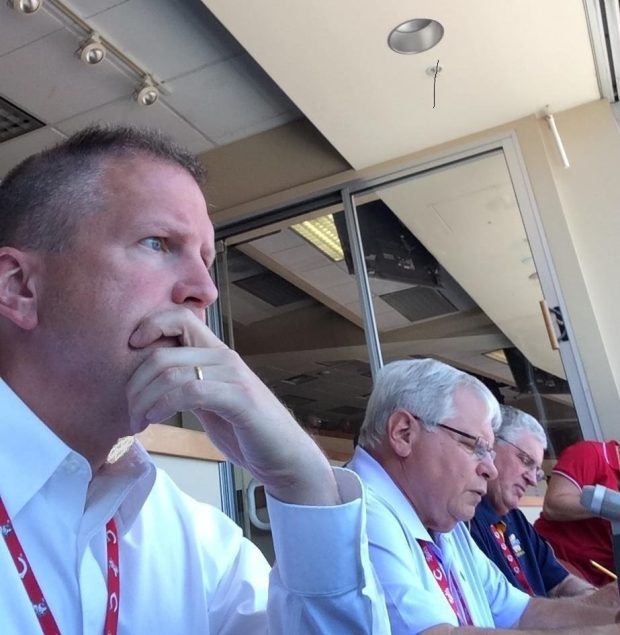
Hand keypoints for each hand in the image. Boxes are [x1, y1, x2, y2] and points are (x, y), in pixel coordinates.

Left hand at [126, 309, 339, 505]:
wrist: (283, 456)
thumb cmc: (244, 430)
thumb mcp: (210, 400)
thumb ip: (187, 383)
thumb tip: (149, 379)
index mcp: (217, 353)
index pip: (179, 317)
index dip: (150, 325)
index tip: (130, 350)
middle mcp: (224, 357)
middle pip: (163, 352)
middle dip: (135, 383)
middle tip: (130, 411)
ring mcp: (233, 376)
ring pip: (171, 373)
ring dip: (144, 400)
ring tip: (139, 422)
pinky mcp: (239, 399)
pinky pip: (190, 392)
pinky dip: (163, 405)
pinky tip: (155, 420)